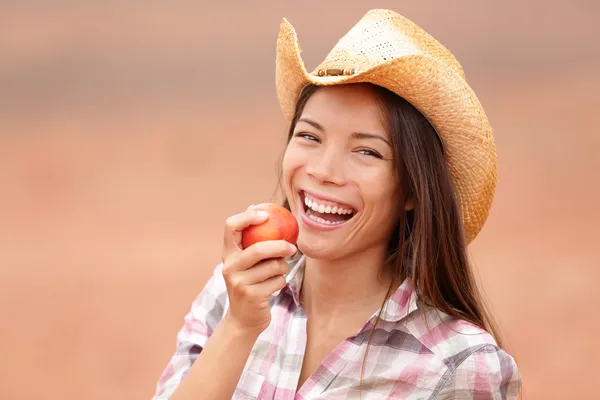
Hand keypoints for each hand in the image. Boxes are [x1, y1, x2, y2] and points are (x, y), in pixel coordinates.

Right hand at [220, 205, 296, 335]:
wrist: (243, 320)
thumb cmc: (249, 283)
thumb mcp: (245, 262)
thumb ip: (250, 240)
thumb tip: (254, 206)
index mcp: (228, 254)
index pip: (230, 226)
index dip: (248, 217)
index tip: (266, 215)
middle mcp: (229, 267)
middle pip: (258, 249)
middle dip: (280, 246)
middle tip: (292, 247)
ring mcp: (239, 283)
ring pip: (272, 266)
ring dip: (282, 268)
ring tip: (279, 271)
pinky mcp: (252, 296)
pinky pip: (277, 281)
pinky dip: (281, 281)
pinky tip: (274, 286)